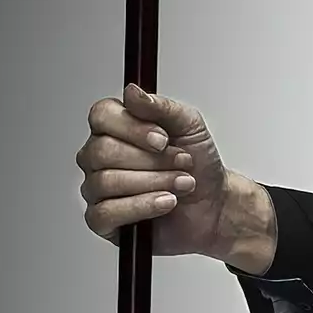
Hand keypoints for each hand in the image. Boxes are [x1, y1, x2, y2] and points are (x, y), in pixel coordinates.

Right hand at [76, 82, 230, 257]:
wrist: (215, 204)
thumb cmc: (199, 165)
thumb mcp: (190, 126)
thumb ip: (161, 106)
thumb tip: (132, 92)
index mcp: (115, 129)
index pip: (101, 116)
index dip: (132, 128)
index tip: (163, 139)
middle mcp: (99, 157)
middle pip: (103, 151)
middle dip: (153, 160)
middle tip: (182, 164)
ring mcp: (97, 188)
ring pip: (106, 181)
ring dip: (155, 183)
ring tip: (182, 184)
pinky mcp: (102, 220)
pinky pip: (105, 213)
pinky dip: (142, 207)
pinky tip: (165, 202)